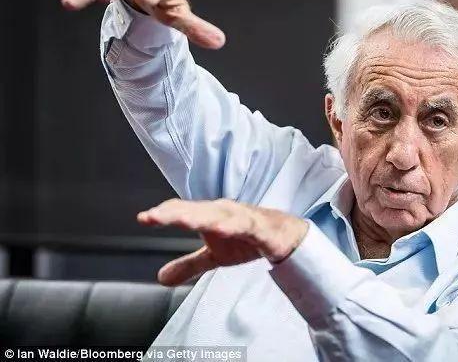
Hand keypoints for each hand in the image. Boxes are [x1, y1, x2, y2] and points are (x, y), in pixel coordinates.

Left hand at [137, 198, 308, 285]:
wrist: (284, 235)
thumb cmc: (247, 238)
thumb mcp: (215, 255)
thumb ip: (189, 264)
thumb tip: (161, 278)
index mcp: (210, 216)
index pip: (184, 211)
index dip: (164, 214)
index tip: (143, 218)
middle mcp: (223, 212)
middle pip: (197, 210)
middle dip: (175, 213)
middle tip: (154, 217)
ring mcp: (242, 218)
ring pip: (219, 215)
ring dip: (201, 217)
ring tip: (182, 221)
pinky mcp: (260, 228)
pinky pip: (246, 226)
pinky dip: (234, 226)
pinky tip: (222, 229)